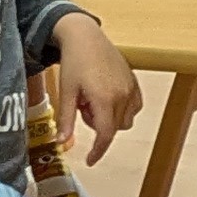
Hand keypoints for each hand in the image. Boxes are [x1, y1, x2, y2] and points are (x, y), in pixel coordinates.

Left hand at [54, 22, 141, 161]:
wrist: (85, 36)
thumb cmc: (74, 62)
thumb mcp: (66, 92)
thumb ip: (66, 119)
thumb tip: (61, 143)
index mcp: (105, 99)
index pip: (105, 135)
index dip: (98, 151)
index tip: (90, 160)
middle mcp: (123, 95)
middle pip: (114, 128)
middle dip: (97, 125)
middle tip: (82, 106)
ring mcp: (131, 88)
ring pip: (125, 120)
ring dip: (109, 118)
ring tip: (93, 99)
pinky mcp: (135, 82)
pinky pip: (134, 107)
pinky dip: (121, 109)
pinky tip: (106, 97)